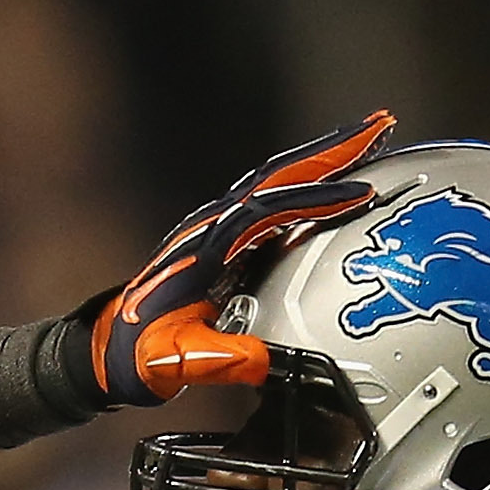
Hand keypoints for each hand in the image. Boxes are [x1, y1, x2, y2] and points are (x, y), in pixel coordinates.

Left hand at [78, 111, 393, 406]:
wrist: (107, 347)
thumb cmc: (138, 356)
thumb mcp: (170, 363)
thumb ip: (213, 362)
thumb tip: (258, 362)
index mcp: (204, 250)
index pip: (267, 212)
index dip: (315, 200)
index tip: (362, 191)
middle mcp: (211, 227)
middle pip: (276, 176)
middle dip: (331, 150)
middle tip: (381, 125)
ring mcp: (216, 226)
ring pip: (275, 178)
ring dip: (323, 154)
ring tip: (373, 135)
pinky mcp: (224, 235)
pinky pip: (271, 196)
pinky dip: (307, 177)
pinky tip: (338, 175)